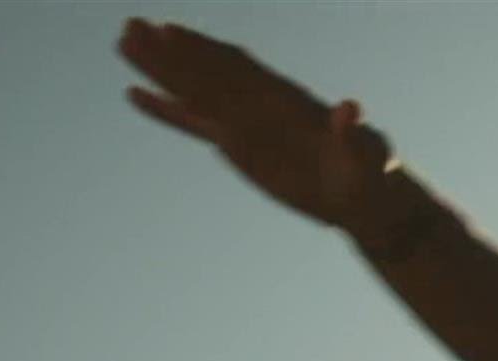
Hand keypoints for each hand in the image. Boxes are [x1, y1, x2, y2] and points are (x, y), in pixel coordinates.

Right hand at [117, 18, 395, 232]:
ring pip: (194, 91)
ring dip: (160, 68)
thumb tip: (350, 108)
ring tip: (124, 42)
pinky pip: (194, 123)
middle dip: (171, 52)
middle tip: (130, 25)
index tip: (172, 32)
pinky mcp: (238, 146)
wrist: (366, 196)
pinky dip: (166, 110)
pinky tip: (137, 95)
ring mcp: (245, 123)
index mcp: (286, 100)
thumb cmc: (373, 173)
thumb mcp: (369, 154)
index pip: (239, 71)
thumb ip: (356, 133)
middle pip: (208, 72)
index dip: (206, 52)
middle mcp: (260, 104)